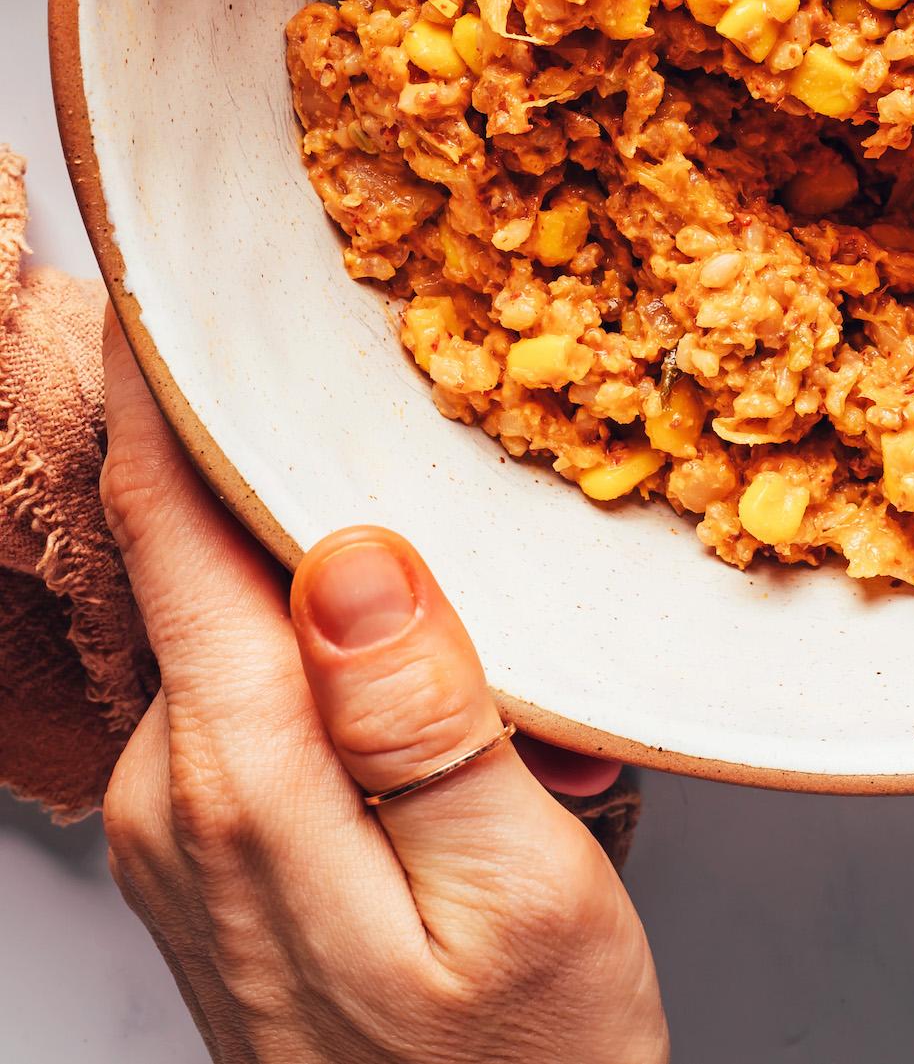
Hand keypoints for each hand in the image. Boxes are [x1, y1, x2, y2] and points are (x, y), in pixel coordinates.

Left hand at [97, 313, 667, 1061]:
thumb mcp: (521, 895)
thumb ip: (426, 717)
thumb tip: (351, 552)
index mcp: (237, 775)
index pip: (159, 515)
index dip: (151, 372)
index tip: (158, 260)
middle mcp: (176, 787)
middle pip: (202, 543)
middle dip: (300, 468)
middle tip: (413, 420)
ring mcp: (183, 822)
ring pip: (249, 614)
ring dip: (357, 582)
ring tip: (505, 671)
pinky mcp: (218, 844)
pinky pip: (265, 688)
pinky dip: (356, 661)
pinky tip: (471, 729)